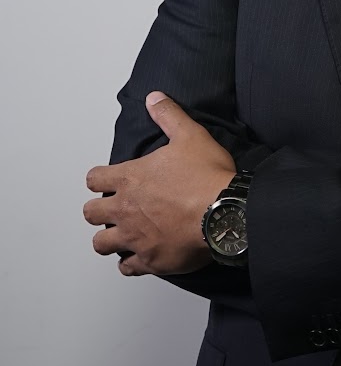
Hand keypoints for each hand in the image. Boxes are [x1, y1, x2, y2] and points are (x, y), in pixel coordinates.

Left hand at [84, 92, 236, 276]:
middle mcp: (125, 209)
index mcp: (130, 178)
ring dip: (109, 239)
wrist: (225, 211)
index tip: (105, 181)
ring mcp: (135, 237)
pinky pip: (127, 267)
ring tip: (121, 236)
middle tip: (114, 209)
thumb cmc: (207, 176)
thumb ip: (169, 116)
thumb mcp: (190, 135)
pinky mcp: (150, 260)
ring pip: (102, 244)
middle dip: (99, 211)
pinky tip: (140, 257)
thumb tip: (154, 98)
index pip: (94, 179)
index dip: (98, 179)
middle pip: (91, 214)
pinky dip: (131, 263)